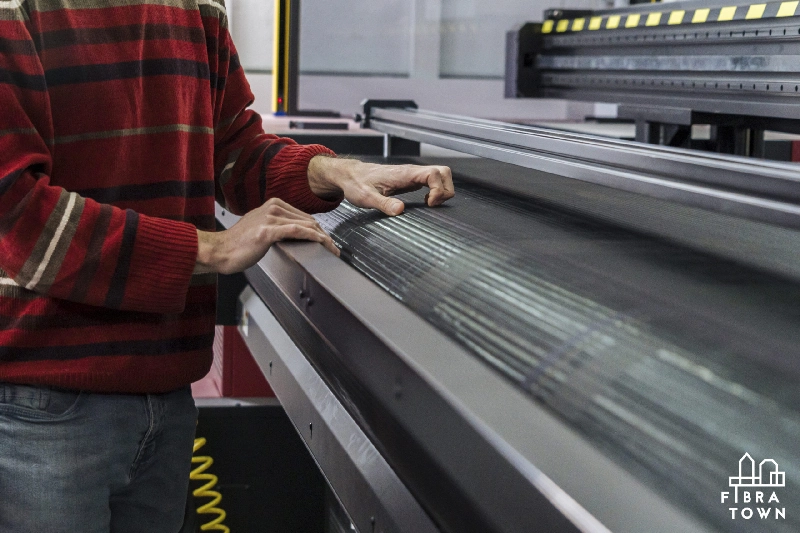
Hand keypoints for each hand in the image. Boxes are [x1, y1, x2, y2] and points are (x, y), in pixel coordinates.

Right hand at [195, 198, 338, 273]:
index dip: (319, 230)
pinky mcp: (268, 230)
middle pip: (308, 220)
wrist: (220, 251)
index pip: (304, 216)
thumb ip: (277, 226)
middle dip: (325, 235)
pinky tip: (322, 243)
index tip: (328, 242)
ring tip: (332, 251)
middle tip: (334, 249)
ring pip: (306, 225)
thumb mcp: (261, 228)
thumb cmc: (238, 244)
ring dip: (323, 239)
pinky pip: (297, 231)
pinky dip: (313, 237)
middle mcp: (273, 207)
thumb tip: (295, 233)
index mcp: (273, 204)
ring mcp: (270, 217)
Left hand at [307, 156, 453, 215]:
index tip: (429, 204)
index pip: (434, 174)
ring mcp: (413, 175)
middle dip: (446, 189)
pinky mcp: (412, 179)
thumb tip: (400, 210)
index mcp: (404, 173)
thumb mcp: (366, 197)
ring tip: (430, 204)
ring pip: (441, 175)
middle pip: (444, 172)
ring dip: (442, 190)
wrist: (350, 175)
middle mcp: (412, 172)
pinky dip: (436, 191)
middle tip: (433, 205)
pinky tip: (425, 202)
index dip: (438, 190)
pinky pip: (433, 181)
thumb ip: (384, 203)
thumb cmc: (357, 184)